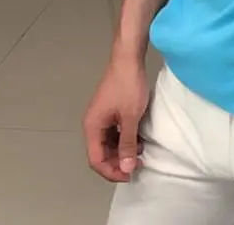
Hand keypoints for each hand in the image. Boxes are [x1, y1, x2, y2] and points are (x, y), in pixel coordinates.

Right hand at [83, 55, 148, 182]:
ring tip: (141, 152)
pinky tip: (138, 138)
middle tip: (138, 164)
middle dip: (118, 162)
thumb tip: (126, 168)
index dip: (112, 171)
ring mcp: (101, 117)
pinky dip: (125, 138)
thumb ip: (127, 144)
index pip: (96, 160)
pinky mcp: (110, 110)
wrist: (128, 58)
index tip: (130, 174)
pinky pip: (114, 132)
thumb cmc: (128, 87)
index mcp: (92, 127)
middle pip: (101, 153)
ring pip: (108, 143)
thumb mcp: (130, 118)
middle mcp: (93, 124)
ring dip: (122, 150)